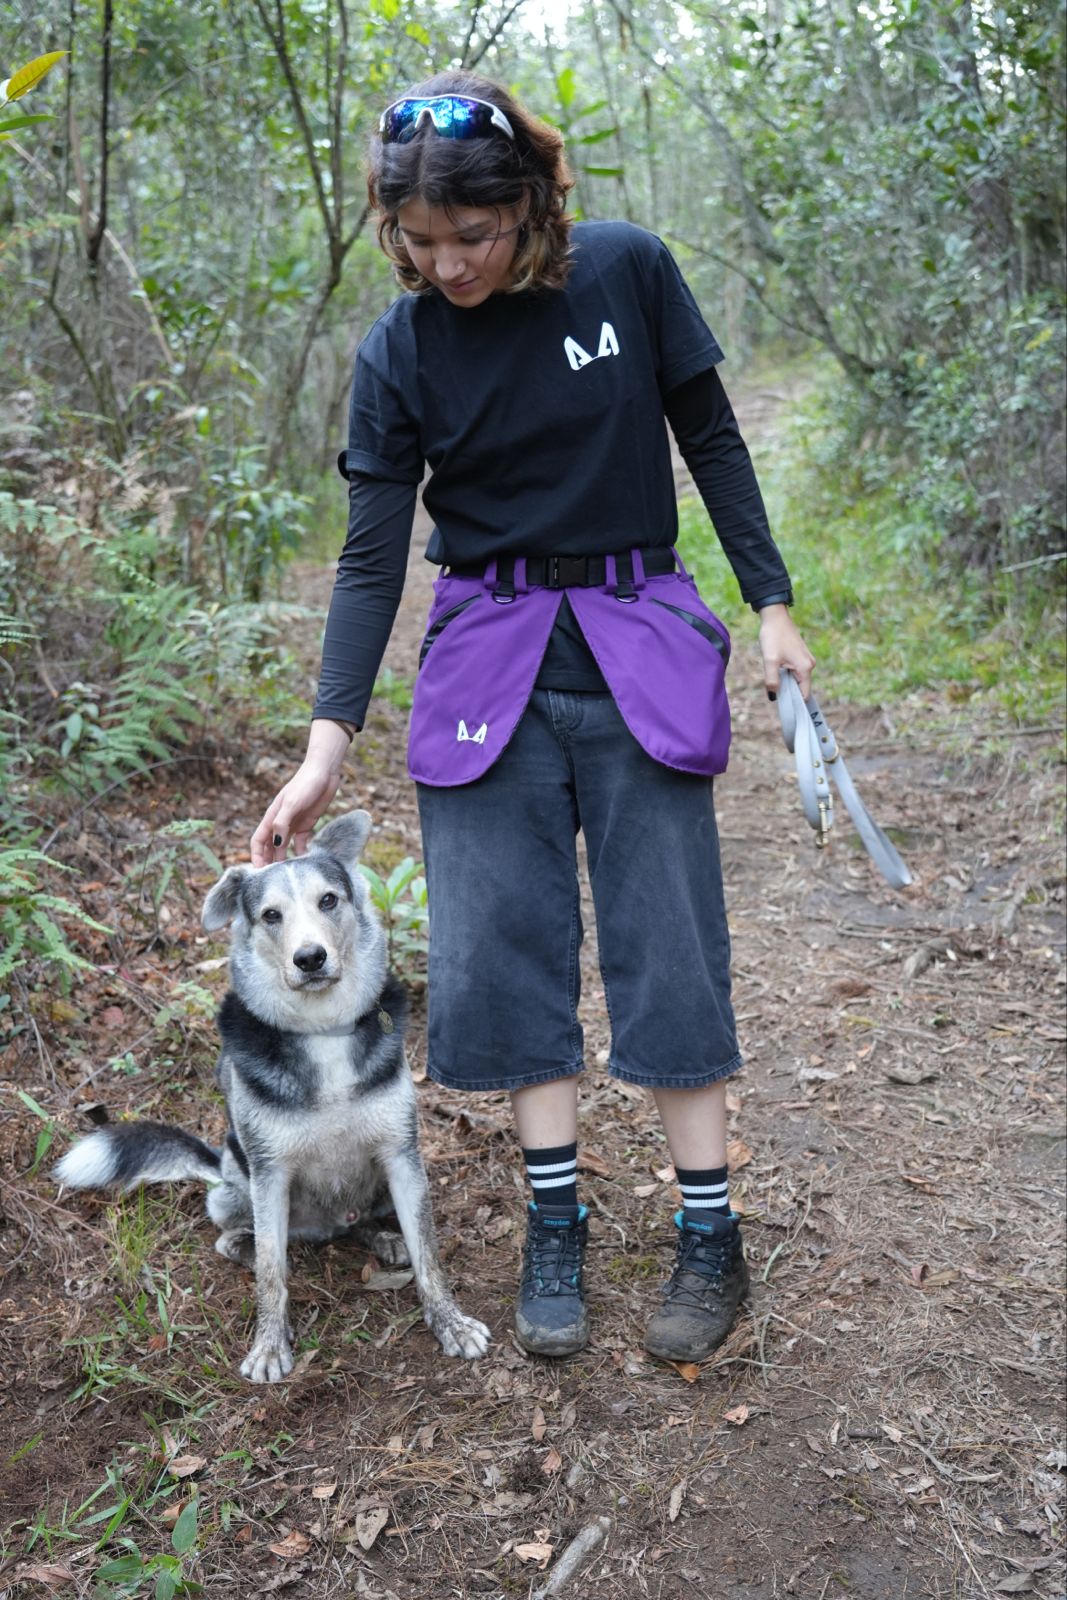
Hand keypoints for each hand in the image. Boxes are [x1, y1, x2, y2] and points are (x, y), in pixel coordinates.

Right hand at [250, 720, 350, 865]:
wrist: (324, 772)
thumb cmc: (305, 784)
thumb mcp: (292, 804)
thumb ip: (282, 823)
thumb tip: (275, 843)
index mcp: (272, 817)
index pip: (258, 841)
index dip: (256, 856)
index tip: (259, 872)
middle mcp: (280, 823)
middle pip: (270, 847)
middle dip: (269, 862)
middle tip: (273, 880)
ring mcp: (293, 824)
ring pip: (284, 847)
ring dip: (284, 860)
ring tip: (288, 876)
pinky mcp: (307, 824)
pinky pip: (301, 843)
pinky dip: (301, 853)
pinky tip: (305, 864)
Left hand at [758, 604, 815, 700]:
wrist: (775, 617)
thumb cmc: (773, 636)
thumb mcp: (769, 660)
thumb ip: (772, 680)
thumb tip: (774, 697)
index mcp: (805, 668)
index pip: (804, 695)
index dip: (794, 703)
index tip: (783, 708)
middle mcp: (809, 665)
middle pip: (800, 688)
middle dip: (788, 692)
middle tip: (773, 691)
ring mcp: (806, 660)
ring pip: (797, 679)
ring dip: (786, 682)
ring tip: (773, 675)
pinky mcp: (801, 656)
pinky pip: (795, 671)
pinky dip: (786, 674)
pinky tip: (776, 668)